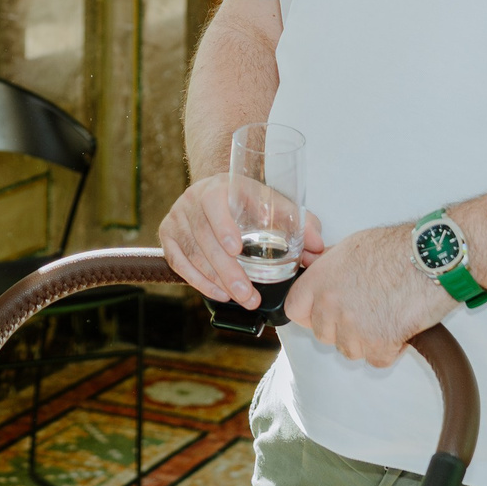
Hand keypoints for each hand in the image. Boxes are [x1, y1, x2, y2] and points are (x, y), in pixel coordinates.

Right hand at [158, 175, 323, 307]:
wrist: (216, 192)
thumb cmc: (244, 199)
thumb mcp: (272, 203)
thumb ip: (299, 223)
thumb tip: (318, 247)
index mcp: (217, 187)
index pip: (213, 204)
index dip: (222, 226)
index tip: (236, 249)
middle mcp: (191, 201)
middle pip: (204, 239)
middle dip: (227, 271)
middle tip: (248, 294)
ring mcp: (177, 219)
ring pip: (192, 255)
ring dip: (216, 281)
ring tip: (240, 298)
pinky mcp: (168, 236)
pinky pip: (179, 263)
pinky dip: (198, 281)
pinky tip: (218, 293)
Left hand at [283, 223, 454, 367]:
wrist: (430, 259)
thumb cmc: (398, 248)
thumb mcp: (352, 247)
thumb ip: (331, 266)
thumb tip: (322, 272)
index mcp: (321, 280)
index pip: (295, 310)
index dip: (309, 314)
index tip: (322, 314)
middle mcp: (331, 305)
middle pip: (324, 335)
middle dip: (342, 328)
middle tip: (364, 313)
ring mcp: (354, 327)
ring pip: (350, 350)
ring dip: (366, 341)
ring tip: (385, 317)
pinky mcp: (379, 344)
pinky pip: (377, 360)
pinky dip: (389, 350)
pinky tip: (399, 328)